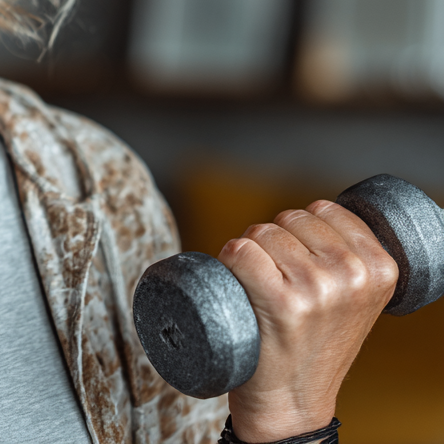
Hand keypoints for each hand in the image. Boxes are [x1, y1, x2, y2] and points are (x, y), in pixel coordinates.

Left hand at [220, 200, 397, 441]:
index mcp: (380, 268)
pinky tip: (239, 286)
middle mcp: (353, 275)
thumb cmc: (314, 342)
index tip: (301, 262)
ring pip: (260, 232)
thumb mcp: (352, 297)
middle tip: (277, 282)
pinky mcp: (282, 303)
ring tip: (261, 290)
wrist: (292, 400)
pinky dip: (228, 261)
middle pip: (288, 218)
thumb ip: (347, 254)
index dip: (300, 230)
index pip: (323, 209)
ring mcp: (317, 289)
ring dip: (250, 253)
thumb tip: (315, 210)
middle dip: (274, 241)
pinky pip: (240, 251)